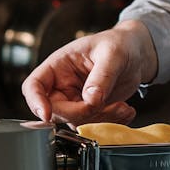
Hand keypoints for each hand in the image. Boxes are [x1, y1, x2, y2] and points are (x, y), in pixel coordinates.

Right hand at [21, 20, 157, 125]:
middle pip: (55, 111)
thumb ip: (101, 76)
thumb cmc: (119, 44)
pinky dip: (111, 122)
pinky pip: (93, 125)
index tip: (46, 113)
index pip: (34, 86)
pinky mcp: (90, 111)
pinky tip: (125, 110)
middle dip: (82, 112)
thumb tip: (91, 100)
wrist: (136, 54)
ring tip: (122, 107)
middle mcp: (62, 85)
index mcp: (59, 65)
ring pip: (76, 122)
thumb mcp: (112, 53)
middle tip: (106, 104)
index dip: (36, 102)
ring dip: (101, 119)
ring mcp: (76, 100)